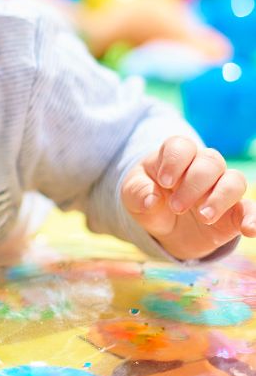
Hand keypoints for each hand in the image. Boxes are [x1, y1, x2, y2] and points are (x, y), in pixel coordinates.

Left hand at [121, 136, 255, 259]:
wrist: (162, 226)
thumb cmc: (147, 199)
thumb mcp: (132, 196)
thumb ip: (137, 193)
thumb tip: (152, 199)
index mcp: (175, 157)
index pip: (182, 146)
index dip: (175, 161)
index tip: (164, 182)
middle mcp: (202, 168)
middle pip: (210, 162)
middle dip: (194, 184)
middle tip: (176, 207)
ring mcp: (221, 188)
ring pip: (235, 180)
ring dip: (220, 198)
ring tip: (203, 217)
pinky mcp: (234, 212)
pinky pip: (251, 209)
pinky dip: (253, 218)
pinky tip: (249, 229)